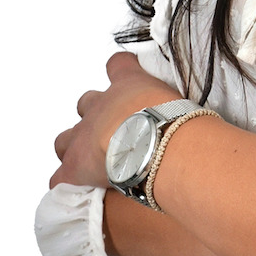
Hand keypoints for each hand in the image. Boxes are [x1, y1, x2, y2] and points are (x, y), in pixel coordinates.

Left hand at [51, 52, 182, 189]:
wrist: (152, 140)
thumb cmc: (173, 117)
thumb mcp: (182, 98)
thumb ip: (180, 100)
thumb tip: (197, 116)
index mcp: (127, 84)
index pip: (119, 65)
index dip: (122, 70)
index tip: (127, 75)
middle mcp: (100, 105)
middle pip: (86, 103)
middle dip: (95, 116)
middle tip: (113, 132)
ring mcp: (83, 135)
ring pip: (65, 139)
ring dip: (74, 147)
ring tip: (91, 161)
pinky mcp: (74, 167)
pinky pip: (59, 178)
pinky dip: (66, 184)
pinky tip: (77, 190)